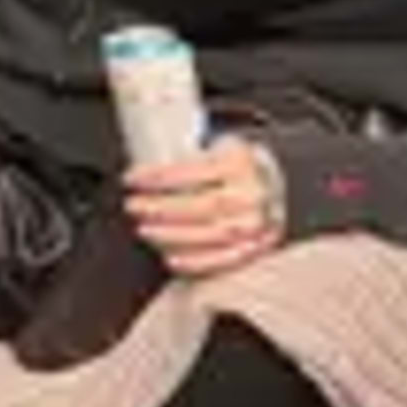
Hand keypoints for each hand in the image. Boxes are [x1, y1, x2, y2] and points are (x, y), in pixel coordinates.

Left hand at [127, 138, 289, 279]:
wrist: (276, 183)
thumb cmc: (233, 164)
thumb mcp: (215, 145)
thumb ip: (186, 152)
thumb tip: (140, 161)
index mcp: (239, 163)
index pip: (193, 171)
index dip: (158, 177)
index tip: (131, 178)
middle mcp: (252, 194)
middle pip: (202, 206)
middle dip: (160, 209)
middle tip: (133, 206)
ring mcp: (259, 224)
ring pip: (213, 234)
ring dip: (171, 235)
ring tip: (144, 229)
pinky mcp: (259, 247)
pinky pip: (227, 259)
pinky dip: (196, 262)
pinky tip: (170, 258)